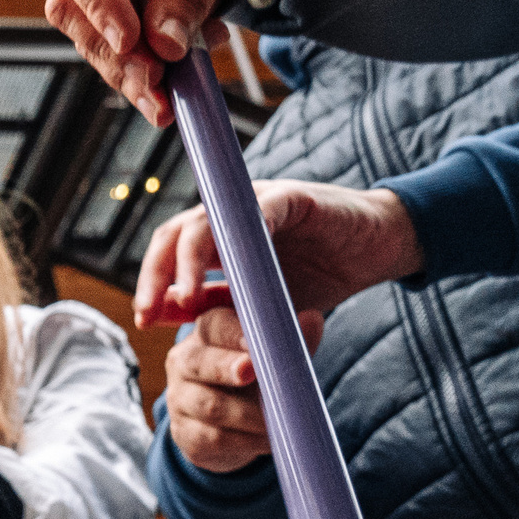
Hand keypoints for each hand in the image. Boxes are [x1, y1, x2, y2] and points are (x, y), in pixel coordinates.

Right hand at [45, 0, 236, 126]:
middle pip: (75, 8)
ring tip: (168, 97)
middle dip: (114, 53)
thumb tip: (165, 49)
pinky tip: (181, 77)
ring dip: (130, 71)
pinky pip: (118, 45)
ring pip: (92, 36)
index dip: (97, 4)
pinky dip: (149, 67)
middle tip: (153, 84)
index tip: (129, 42)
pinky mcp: (112, 6)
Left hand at [134, 179, 423, 326]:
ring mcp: (257, 202)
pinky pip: (260, 211)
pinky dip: (244, 234)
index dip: (150, 282)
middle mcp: (229, 214)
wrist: (376, 250)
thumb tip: (165, 314)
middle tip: (148, 312)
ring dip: (189, 258)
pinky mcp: (292, 198)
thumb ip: (215, 305)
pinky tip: (236, 266)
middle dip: (156, 272)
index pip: (168, 252)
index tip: (142, 320)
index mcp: (217, 237)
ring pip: (206, 220)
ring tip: (184, 296)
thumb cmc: (317, 276)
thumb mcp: (257, 302)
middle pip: (175, 233)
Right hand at [163, 305, 318, 471]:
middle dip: (226, 368)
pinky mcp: (185, 434)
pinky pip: (214, 439)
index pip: (214, 326)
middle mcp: (183, 362)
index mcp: (206, 334)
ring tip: (281, 419)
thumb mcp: (270, 358)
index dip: (234, 333)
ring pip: (210, 406)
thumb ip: (288, 342)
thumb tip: (312, 320)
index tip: (254, 343)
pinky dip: (247, 441)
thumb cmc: (252, 378)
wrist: (229, 425)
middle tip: (251, 373)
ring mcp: (179, 400)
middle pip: (198, 363)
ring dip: (250, 414)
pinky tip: (269, 440)